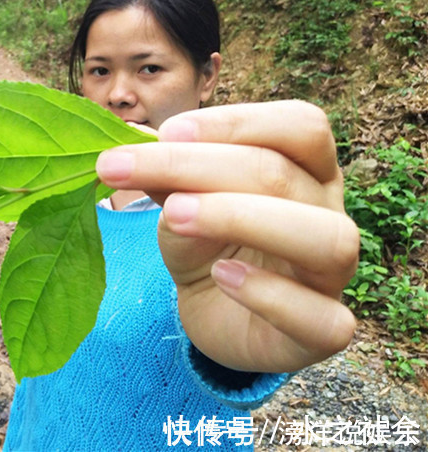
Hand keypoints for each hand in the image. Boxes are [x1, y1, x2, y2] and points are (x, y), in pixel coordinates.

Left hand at [96, 101, 358, 373]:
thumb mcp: (180, 202)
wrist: (215, 311)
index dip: (235, 122)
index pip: (300, 125)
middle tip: (123, 168)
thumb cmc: (205, 243)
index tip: (166, 131)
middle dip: (196, 166)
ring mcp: (331, 276)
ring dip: (240, 217)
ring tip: (174, 215)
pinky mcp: (322, 331)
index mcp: (305, 169)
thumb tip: (133, 141)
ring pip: (326, 238)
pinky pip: (326, 319)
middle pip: (284, 175)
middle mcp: (327, 213)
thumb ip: (168, 175)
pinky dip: (270, 295)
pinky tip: (221, 275)